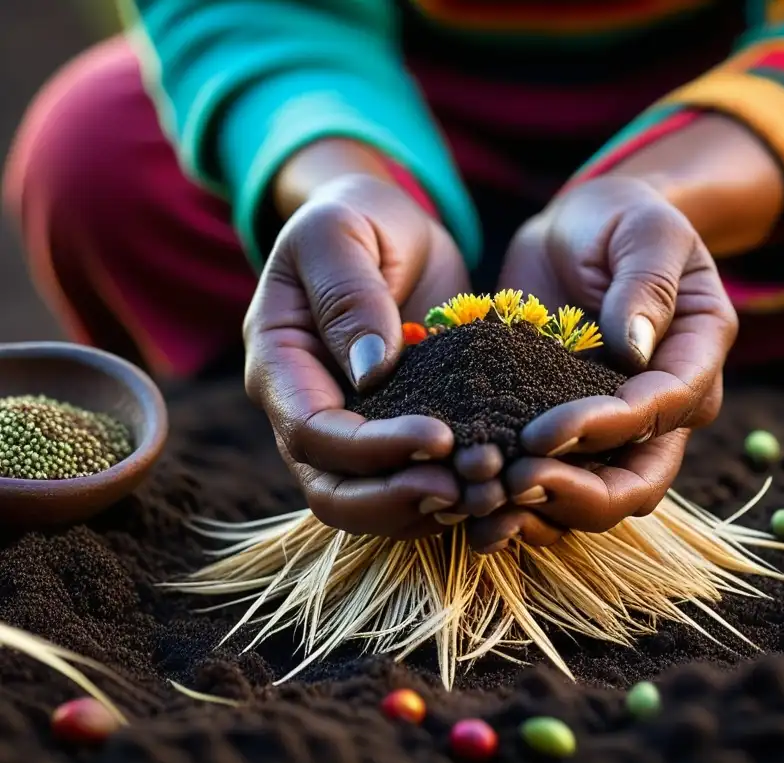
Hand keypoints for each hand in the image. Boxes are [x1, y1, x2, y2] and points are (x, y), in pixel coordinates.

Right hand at [244, 174, 496, 537]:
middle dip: (396, 500)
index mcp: (279, 365)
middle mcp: (306, 411)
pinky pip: (410, 486)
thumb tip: (371, 374)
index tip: (439, 439)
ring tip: (488, 495)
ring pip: (370, 506)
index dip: (371, 449)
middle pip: (333, 491)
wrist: (387, 228)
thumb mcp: (340, 233)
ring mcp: (351, 430)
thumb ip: (348, 296)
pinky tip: (493, 489)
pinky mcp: (395, 435)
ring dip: (427, 511)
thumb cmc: (356, 219)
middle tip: (466, 488)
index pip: (312, 432)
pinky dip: (448, 498)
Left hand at [467, 175, 737, 552]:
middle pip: (637, 482)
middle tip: (513, 484)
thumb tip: (634, 349)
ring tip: (484, 509)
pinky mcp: (570, 437)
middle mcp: (664, 412)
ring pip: (594, 502)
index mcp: (695, 360)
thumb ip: (646, 283)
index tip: (542, 430)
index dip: (606, 429)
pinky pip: (554, 486)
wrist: (582, 232)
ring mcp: (617, 433)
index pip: (661, 410)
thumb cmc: (621, 221)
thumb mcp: (644, 230)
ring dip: (542, 515)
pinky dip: (518, 504)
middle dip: (578, 495)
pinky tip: (473, 506)